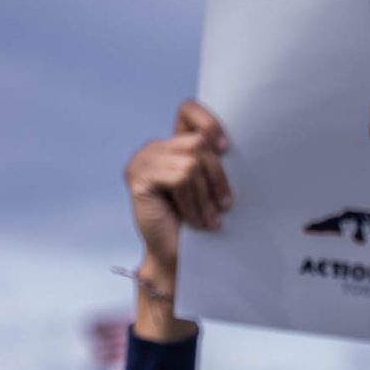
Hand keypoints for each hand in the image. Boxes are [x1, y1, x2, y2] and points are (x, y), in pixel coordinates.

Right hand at [124, 100, 228, 341]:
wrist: (181, 259)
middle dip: (218, 178)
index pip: (189, 110)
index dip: (210, 123)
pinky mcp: (137, 176)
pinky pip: (180, 177)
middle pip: (200, 143)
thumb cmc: (203, 224)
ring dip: (205, 196)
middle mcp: (156, 148)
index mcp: (175, 145)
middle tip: (223, 207)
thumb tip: (232, 145)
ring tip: (206, 219)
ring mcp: (143, 160)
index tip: (226, 149)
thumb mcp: (215, 188)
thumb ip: (216, 161)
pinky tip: (192, 219)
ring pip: (192, 161)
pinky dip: (193, 201)